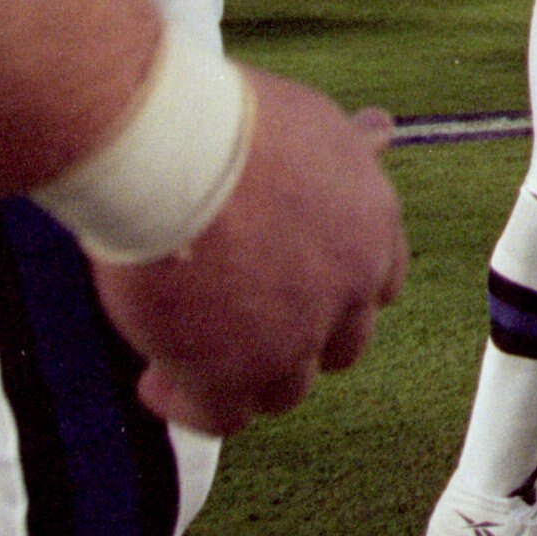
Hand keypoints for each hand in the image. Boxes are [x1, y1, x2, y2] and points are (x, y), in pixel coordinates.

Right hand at [92, 69, 406, 436]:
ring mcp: (296, 336)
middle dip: (293, 337)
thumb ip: (347, 147)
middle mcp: (350, 285)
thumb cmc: (227, 119)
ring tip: (185, 348)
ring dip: (242, 373)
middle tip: (233, 316)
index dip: (332, 290)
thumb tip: (381, 130)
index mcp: (374, 225)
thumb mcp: (310, 121)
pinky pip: (223, 417)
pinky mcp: (234, 373)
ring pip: (285, 388)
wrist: (171, 146)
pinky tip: (155, 378)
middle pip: (339, 344)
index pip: (378, 283)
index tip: (284, 278)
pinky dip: (189, 404)